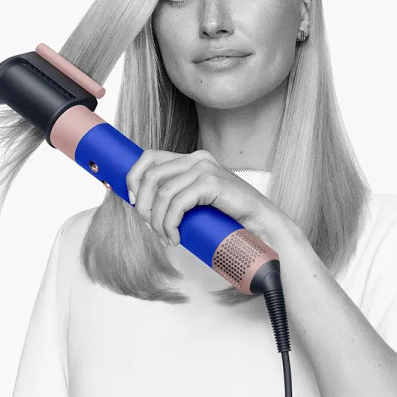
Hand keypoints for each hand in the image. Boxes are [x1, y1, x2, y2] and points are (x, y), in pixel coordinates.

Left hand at [123, 149, 291, 247]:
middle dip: (143, 205)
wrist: (264, 226)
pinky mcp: (211, 183)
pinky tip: (175, 238)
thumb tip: (143, 205)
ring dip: (157, 221)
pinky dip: (170, 224)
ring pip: (162, 193)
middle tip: (151, 228)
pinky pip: (176, 204)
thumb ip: (179, 196)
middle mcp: (198, 158)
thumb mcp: (199, 203)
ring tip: (166, 238)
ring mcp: (205, 168)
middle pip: (150, 175)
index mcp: (193, 159)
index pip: (149, 157)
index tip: (132, 202)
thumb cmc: (231, 218)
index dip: (133, 178)